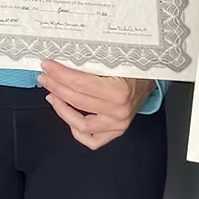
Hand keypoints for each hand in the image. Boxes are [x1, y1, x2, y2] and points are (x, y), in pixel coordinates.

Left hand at [38, 60, 154, 148]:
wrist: (152, 77)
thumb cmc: (135, 66)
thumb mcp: (114, 58)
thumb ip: (89, 61)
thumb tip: (62, 59)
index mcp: (119, 90)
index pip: (79, 83)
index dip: (59, 74)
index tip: (47, 66)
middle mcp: (119, 110)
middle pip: (77, 100)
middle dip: (56, 87)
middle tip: (46, 77)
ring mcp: (118, 123)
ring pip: (81, 124)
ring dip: (62, 109)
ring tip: (53, 95)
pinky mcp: (117, 131)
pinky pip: (93, 139)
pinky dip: (77, 130)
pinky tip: (68, 116)